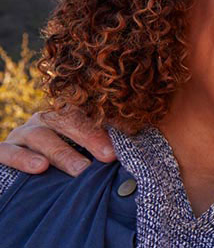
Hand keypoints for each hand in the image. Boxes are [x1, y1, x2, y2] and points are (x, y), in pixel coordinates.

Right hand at [0, 110, 114, 175]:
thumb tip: (128, 164)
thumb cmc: (64, 162)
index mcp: (67, 116)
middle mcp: (44, 121)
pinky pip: (8, 152)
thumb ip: (100, 152)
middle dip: (89, 138)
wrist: (25, 170)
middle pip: (66, 121)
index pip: (87, 115)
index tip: (121, 149)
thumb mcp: (81, 154)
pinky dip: (23, 158)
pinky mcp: (2, 151)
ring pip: (41, 136)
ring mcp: (21, 135)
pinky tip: (40, 167)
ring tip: (80, 169)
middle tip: (108, 157)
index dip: (105, 129)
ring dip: (62, 153)